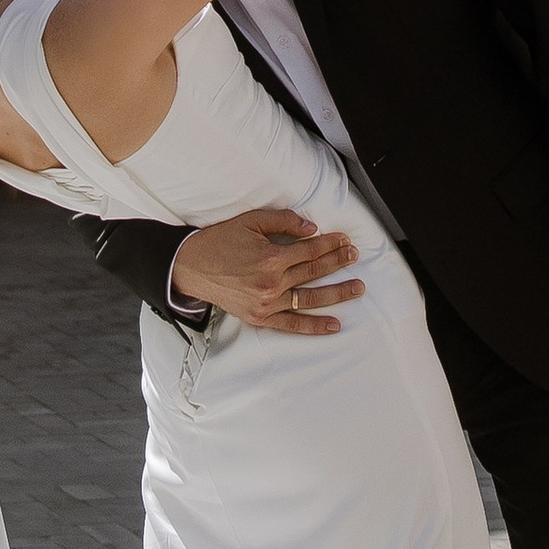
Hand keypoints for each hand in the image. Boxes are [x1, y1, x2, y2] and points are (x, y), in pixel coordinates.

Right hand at [168, 208, 364, 336]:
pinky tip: (335, 324)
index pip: (310, 250)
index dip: (331, 244)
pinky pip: (292, 325)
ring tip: (357, 287)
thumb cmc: (220, 241)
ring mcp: (267, 304)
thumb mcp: (250, 221)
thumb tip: (312, 229)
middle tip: (355, 256)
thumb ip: (283, 222)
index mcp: (271, 258)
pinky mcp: (260, 318)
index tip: (345, 240)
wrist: (190, 267)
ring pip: (310, 299)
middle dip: (339, 262)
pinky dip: (314, 326)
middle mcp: (272, 283)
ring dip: (337, 293)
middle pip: (314, 272)